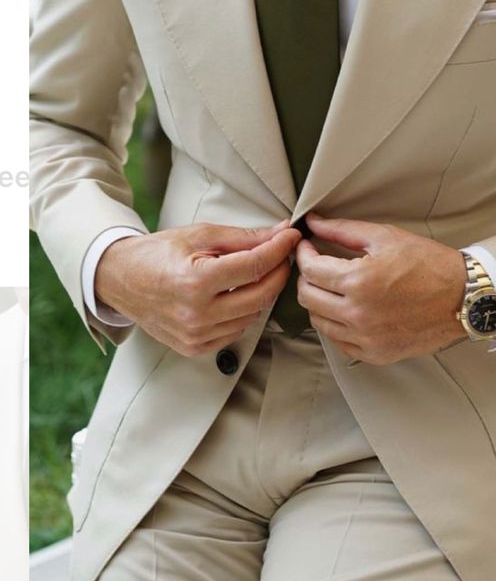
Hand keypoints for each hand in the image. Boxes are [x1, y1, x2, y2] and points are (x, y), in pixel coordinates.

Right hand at [95, 220, 300, 355]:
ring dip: (261, 293)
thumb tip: (280, 233)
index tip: (291, 237)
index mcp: (196, 281)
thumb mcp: (199, 235)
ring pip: (253, 315)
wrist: (120, 279)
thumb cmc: (157, 254)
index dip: (279, 249)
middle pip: (260, 294)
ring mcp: (196, 335)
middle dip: (278, 271)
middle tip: (281, 254)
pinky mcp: (194, 347)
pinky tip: (235, 296)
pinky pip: (236, 331)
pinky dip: (243, 313)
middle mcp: (197, 313)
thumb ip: (243, 237)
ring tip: (254, 273)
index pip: (255, 266)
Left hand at [294, 212, 467, 363]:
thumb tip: (313, 223)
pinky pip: (338, 341)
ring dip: (319, 301)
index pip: (310, 269)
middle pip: (308, 297)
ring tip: (333, 287)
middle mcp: (358, 314)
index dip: (303, 254)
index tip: (307, 246)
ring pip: (318, 322)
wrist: (463, 297)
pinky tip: (347, 309)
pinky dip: (336, 324)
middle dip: (307, 277)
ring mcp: (366, 339)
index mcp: (358, 282)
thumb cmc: (428, 264)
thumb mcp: (385, 237)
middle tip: (318, 265)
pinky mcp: (375, 354)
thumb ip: (343, 230)